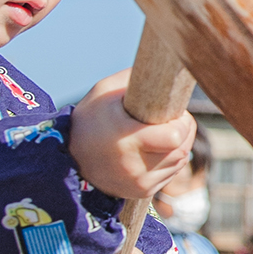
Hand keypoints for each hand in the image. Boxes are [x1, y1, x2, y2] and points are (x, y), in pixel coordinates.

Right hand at [68, 72, 196, 200]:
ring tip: (160, 133)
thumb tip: (164, 61)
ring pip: (180, 161)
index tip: (172, 113)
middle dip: (182, 131)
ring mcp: (139, 182)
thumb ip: (133, 77)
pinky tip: (154, 149)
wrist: (69, 159)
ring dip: (178, 145)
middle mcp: (134, 165)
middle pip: (181, 148)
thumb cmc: (90, 119)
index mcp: (125, 138)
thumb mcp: (104, 92)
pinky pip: (171, 173)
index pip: (175, 136)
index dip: (181, 122)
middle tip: (169, 120)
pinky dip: (169, 159)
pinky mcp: (142, 192)